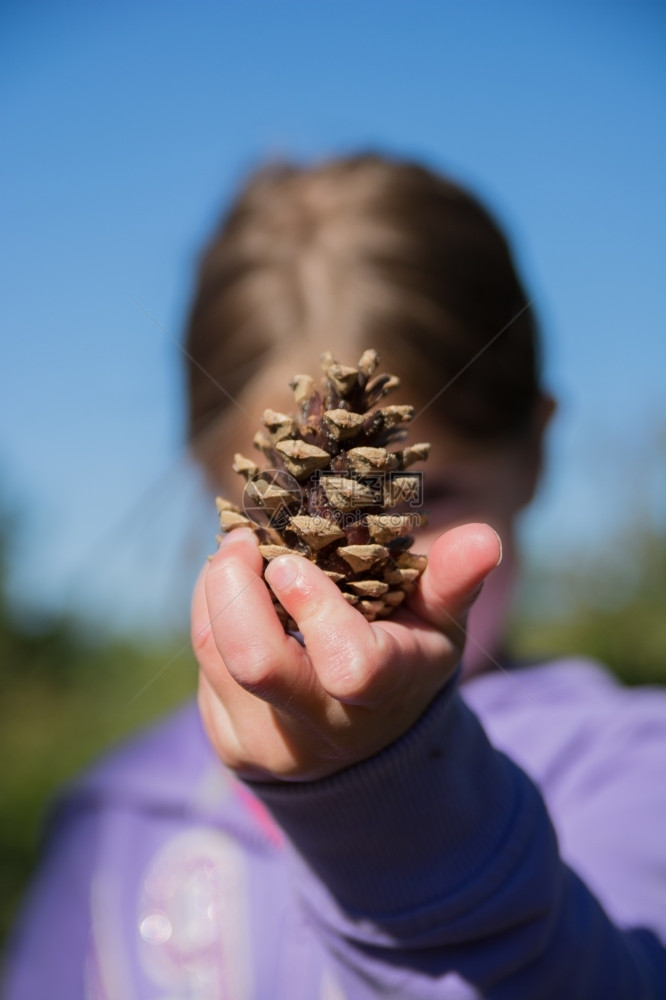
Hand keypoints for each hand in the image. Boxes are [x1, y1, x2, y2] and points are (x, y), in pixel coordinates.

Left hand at [192, 524, 500, 781]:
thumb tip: (486, 537)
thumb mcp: (437, 623)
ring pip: (216, 656)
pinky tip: (234, 599)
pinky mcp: (233, 746)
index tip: (290, 560)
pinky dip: (210, 619)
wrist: (367, 746)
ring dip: (217, 593)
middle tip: (241, 542)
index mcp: (383, 693)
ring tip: (237, 557)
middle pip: (257, 663)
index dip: (314, 608)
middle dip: (235, 589)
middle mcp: (324, 731)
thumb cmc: (406, 661)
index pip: (348, 666)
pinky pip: (203, 670)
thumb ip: (454, 582)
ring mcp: (272, 746)